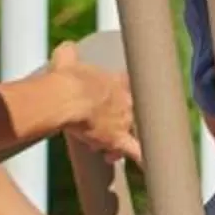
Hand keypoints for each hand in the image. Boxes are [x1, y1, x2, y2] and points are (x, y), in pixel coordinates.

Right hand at [52, 40, 139, 162]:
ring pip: (130, 133)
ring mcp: (124, 120)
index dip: (123, 93)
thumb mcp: (66, 61)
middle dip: (116, 123)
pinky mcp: (118, 139)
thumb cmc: (65, 79)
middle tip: (102, 128)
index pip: (130, 84)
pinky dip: (143, 159)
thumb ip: (68, 54)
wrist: (66, 98)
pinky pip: (135, 151)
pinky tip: (150, 167)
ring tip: (108, 153)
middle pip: (130, 112)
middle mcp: (126, 100)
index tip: (115, 100)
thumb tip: (65, 47)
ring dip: (118, 143)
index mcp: (116, 80)